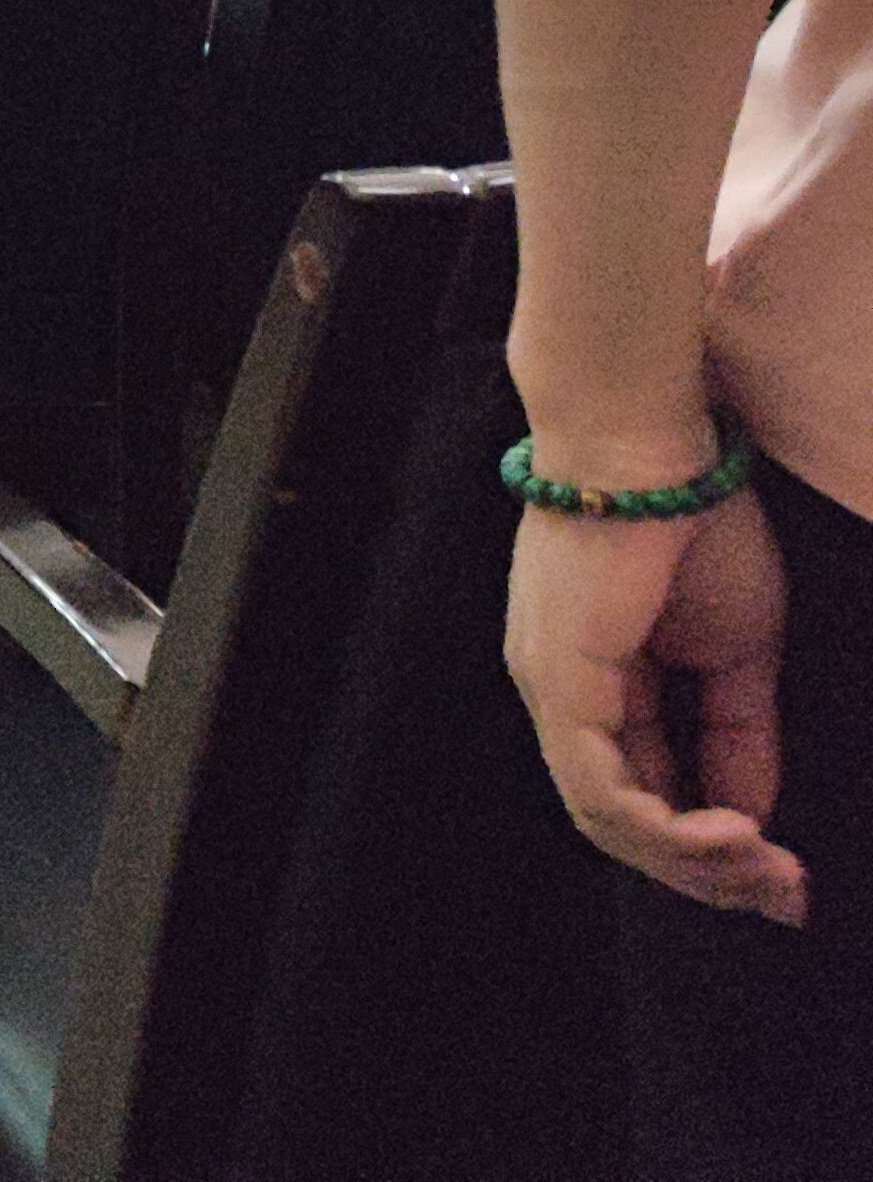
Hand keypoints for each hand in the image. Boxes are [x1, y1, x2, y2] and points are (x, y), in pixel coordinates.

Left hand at [511, 487, 807, 923]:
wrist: (655, 444)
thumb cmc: (694, 522)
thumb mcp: (738, 649)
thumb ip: (740, 733)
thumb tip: (753, 816)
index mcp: (598, 684)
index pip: (645, 795)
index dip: (716, 851)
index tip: (791, 884)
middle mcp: (561, 694)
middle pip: (624, 824)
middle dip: (711, 875)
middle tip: (788, 897)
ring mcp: (552, 688)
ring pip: (609, 821)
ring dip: (697, 862)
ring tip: (770, 868)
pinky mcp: (559, 680)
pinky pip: (600, 790)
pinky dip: (670, 830)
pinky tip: (736, 831)